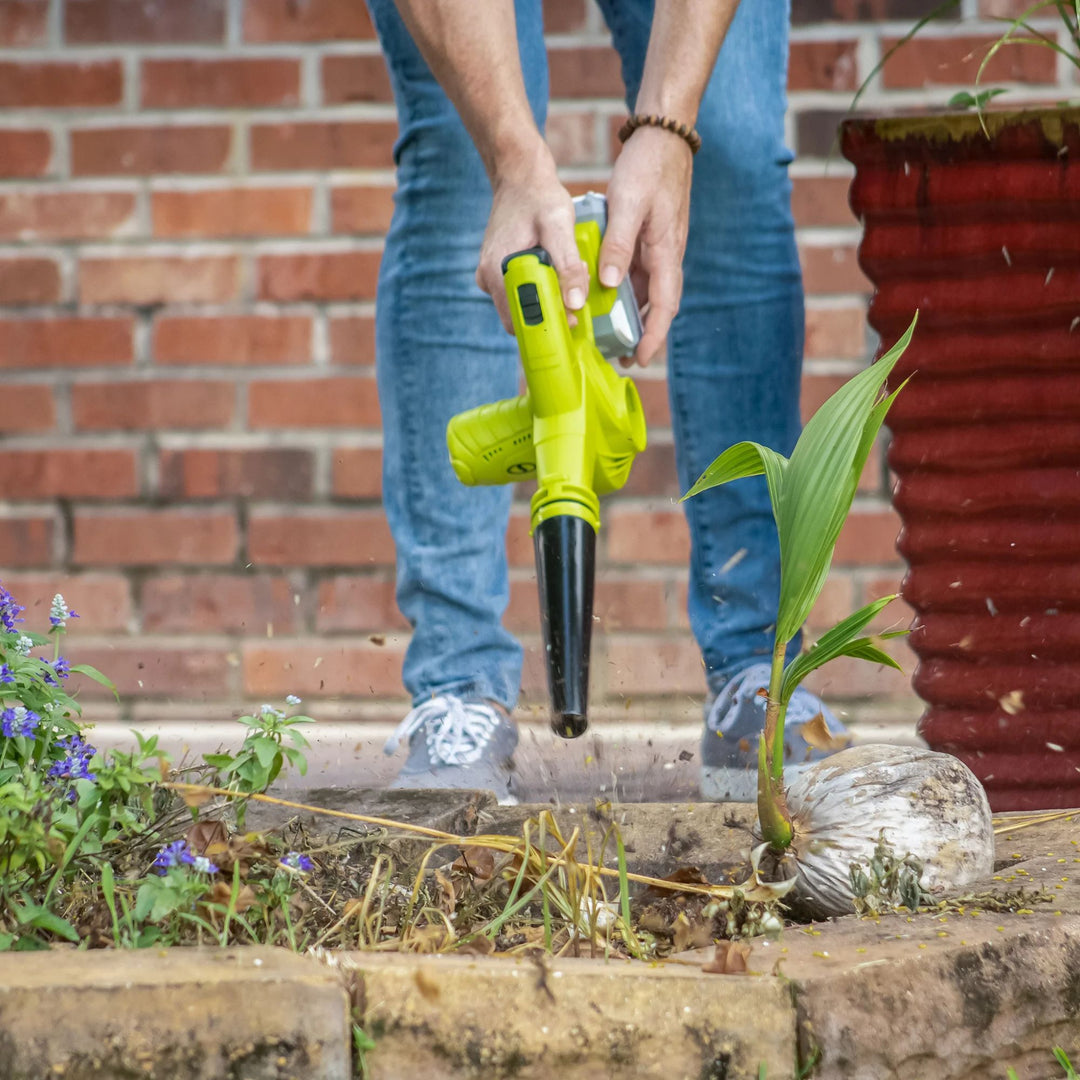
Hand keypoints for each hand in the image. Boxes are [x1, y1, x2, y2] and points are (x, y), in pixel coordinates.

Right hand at [476, 142, 589, 332]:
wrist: (520, 178)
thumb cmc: (538, 198)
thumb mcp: (559, 227)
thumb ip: (568, 266)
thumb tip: (575, 303)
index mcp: (496, 272)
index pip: (518, 322)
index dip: (546, 326)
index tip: (572, 318)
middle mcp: (488, 279)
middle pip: (521, 317)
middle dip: (550, 312)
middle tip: (573, 291)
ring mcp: (491, 277)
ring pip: (522, 306)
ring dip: (547, 299)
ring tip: (566, 274)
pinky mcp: (499, 273)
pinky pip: (521, 293)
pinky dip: (541, 288)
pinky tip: (555, 270)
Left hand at [600, 126, 692, 365]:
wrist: (663, 135)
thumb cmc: (647, 167)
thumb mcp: (627, 204)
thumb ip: (618, 244)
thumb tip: (609, 284)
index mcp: (666, 251)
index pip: (665, 306)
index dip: (654, 336)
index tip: (639, 359)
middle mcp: (668, 254)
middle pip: (659, 305)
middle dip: (642, 334)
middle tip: (620, 357)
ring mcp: (661, 247)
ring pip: (648, 291)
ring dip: (633, 314)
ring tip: (610, 334)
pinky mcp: (652, 238)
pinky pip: (640, 272)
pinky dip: (627, 289)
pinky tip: (608, 295)